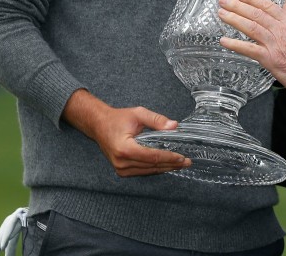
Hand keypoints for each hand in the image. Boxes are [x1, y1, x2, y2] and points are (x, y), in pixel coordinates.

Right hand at [62, 89, 190, 176]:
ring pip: (148, 171)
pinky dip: (155, 168)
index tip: (182, 157)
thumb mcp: (138, 114)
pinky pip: (142, 171)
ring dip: (165, 168)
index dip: (169, 157)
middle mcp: (121, 162)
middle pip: (152, 166)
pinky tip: (166, 165)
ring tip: (180, 164)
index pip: (152, 156)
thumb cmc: (118, 119)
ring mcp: (120, 169)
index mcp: (124, 148)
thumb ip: (156, 120)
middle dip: (171, 164)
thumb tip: (174, 126)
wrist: (99, 125)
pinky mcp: (122, 171)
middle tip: (187, 162)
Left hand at [218, 0, 285, 94]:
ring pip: (251, 27)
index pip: (266, 5)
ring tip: (221, 14)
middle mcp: (281, 29)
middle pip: (256, 13)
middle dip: (237, 5)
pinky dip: (235, 44)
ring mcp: (275, 43)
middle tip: (223, 0)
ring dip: (233, 19)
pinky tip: (223, 41)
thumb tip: (285, 6)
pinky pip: (249, 49)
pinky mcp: (270, 59)